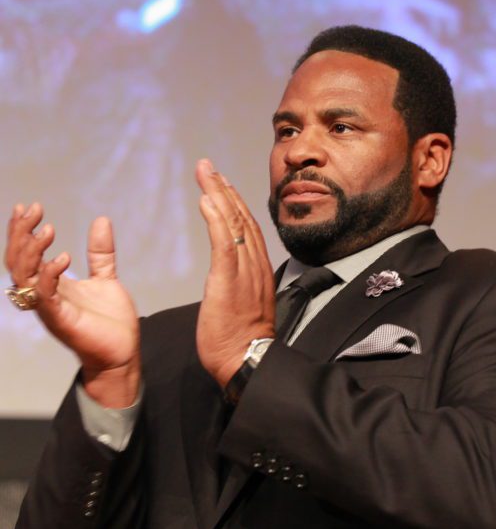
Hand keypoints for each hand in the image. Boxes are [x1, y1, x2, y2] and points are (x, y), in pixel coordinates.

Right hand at [4, 204, 139, 406]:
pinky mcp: (61, 320)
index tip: (28, 206)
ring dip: (31, 251)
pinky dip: (49, 275)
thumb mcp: (106, 278)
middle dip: (20, 233)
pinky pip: (44, 296)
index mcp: (51, 284)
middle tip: (33, 210)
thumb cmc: (110, 322)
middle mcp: (44, 295)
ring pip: (23, 277)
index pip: (25, 254)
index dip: (21, 230)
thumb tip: (101, 220)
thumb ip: (100, 252)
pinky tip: (64, 258)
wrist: (122, 354)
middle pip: (16, 261)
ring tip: (47, 230)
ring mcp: (50, 308)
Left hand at [195, 159, 274, 387]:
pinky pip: (224, 242)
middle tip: (209, 167)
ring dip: (218, 194)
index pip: (247, 229)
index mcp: (257, 271)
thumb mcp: (244, 306)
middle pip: (241, 218)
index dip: (234, 203)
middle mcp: (254, 265)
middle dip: (224, 189)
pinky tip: (207, 200)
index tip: (222, 184)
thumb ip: (239, 285)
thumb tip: (231, 277)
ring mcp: (243, 271)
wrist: (246, 361)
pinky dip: (217, 218)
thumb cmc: (240, 341)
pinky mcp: (229, 279)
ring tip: (205, 172)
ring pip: (233, 223)